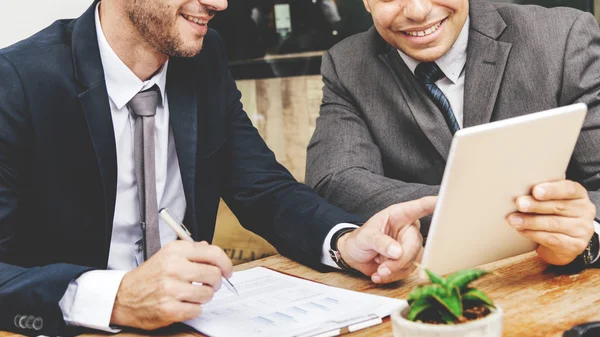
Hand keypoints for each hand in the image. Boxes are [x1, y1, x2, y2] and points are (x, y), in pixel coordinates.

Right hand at [110, 240, 232, 329]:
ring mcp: (171, 289)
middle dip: (216, 282)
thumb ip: (193, 251)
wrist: (123, 296)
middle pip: (214, 275)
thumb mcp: (168, 255)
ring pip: (208, 294)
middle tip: (210, 284)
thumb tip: (214, 253)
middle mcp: (174, 267)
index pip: (213, 254)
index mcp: (176, 251)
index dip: (226, 264)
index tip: (227, 271)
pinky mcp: (169, 309)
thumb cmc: (150, 276)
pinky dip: (194, 309)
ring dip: (204, 296)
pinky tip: (184, 304)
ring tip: (193, 295)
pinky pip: (197, 310)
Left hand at [337, 196, 436, 283]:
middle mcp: (408, 230)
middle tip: (383, 267)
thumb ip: (380, 242)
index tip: (443, 201)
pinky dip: (392, 276)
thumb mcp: (365, 237)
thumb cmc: (360, 240)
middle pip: (416, 243)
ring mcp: (409, 246)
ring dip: (395, 269)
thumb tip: (398, 251)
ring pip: (413, 260)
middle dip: (400, 259)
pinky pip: (407, 272)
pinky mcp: (408, 262)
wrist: (354, 257)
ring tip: (378, 270)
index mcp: (399, 215)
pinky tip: (379, 274)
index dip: (432, 204)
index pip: (418, 208)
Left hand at [507, 179, 595, 265]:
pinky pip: (552, 239)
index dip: (552, 189)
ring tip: (513, 219)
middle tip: (519, 204)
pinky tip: (522, 230)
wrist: (564, 241)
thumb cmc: (554, 214)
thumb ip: (542, 192)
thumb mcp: (552, 200)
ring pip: (553, 224)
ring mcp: (582, 229)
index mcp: (579, 195)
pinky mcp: (576, 245)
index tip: (535, 191)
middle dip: (535, 205)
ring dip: (530, 221)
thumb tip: (518, 187)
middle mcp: (585, 211)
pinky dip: (534, 234)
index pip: (569, 189)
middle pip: (558, 207)